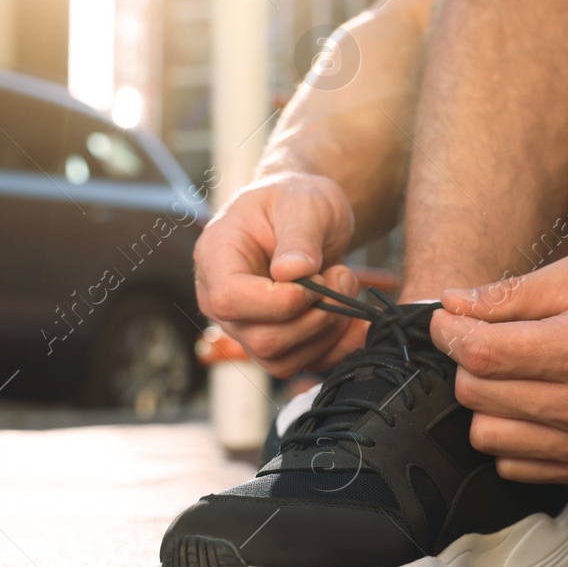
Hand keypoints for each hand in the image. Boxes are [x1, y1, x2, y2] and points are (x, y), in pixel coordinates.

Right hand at [194, 172, 362, 376]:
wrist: (307, 216)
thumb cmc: (295, 200)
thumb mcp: (303, 202)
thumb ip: (299, 235)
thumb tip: (293, 273)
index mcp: (216, 259)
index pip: (230, 301)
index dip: (279, 300)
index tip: (315, 275)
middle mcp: (222, 301)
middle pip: (262, 340)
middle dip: (315, 316)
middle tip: (340, 276)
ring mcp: (247, 327)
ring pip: (283, 361)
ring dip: (328, 330)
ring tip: (341, 283)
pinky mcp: (276, 343)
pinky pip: (304, 366)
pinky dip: (337, 347)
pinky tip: (351, 315)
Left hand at [431, 254, 567, 482]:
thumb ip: (515, 292)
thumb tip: (454, 304)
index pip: (482, 353)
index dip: (449, 332)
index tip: (448, 319)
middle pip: (476, 393)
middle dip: (467, 362)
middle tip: (483, 340)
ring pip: (486, 435)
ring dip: (485, 402)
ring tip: (508, 376)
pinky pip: (512, 466)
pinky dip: (508, 436)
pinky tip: (527, 407)